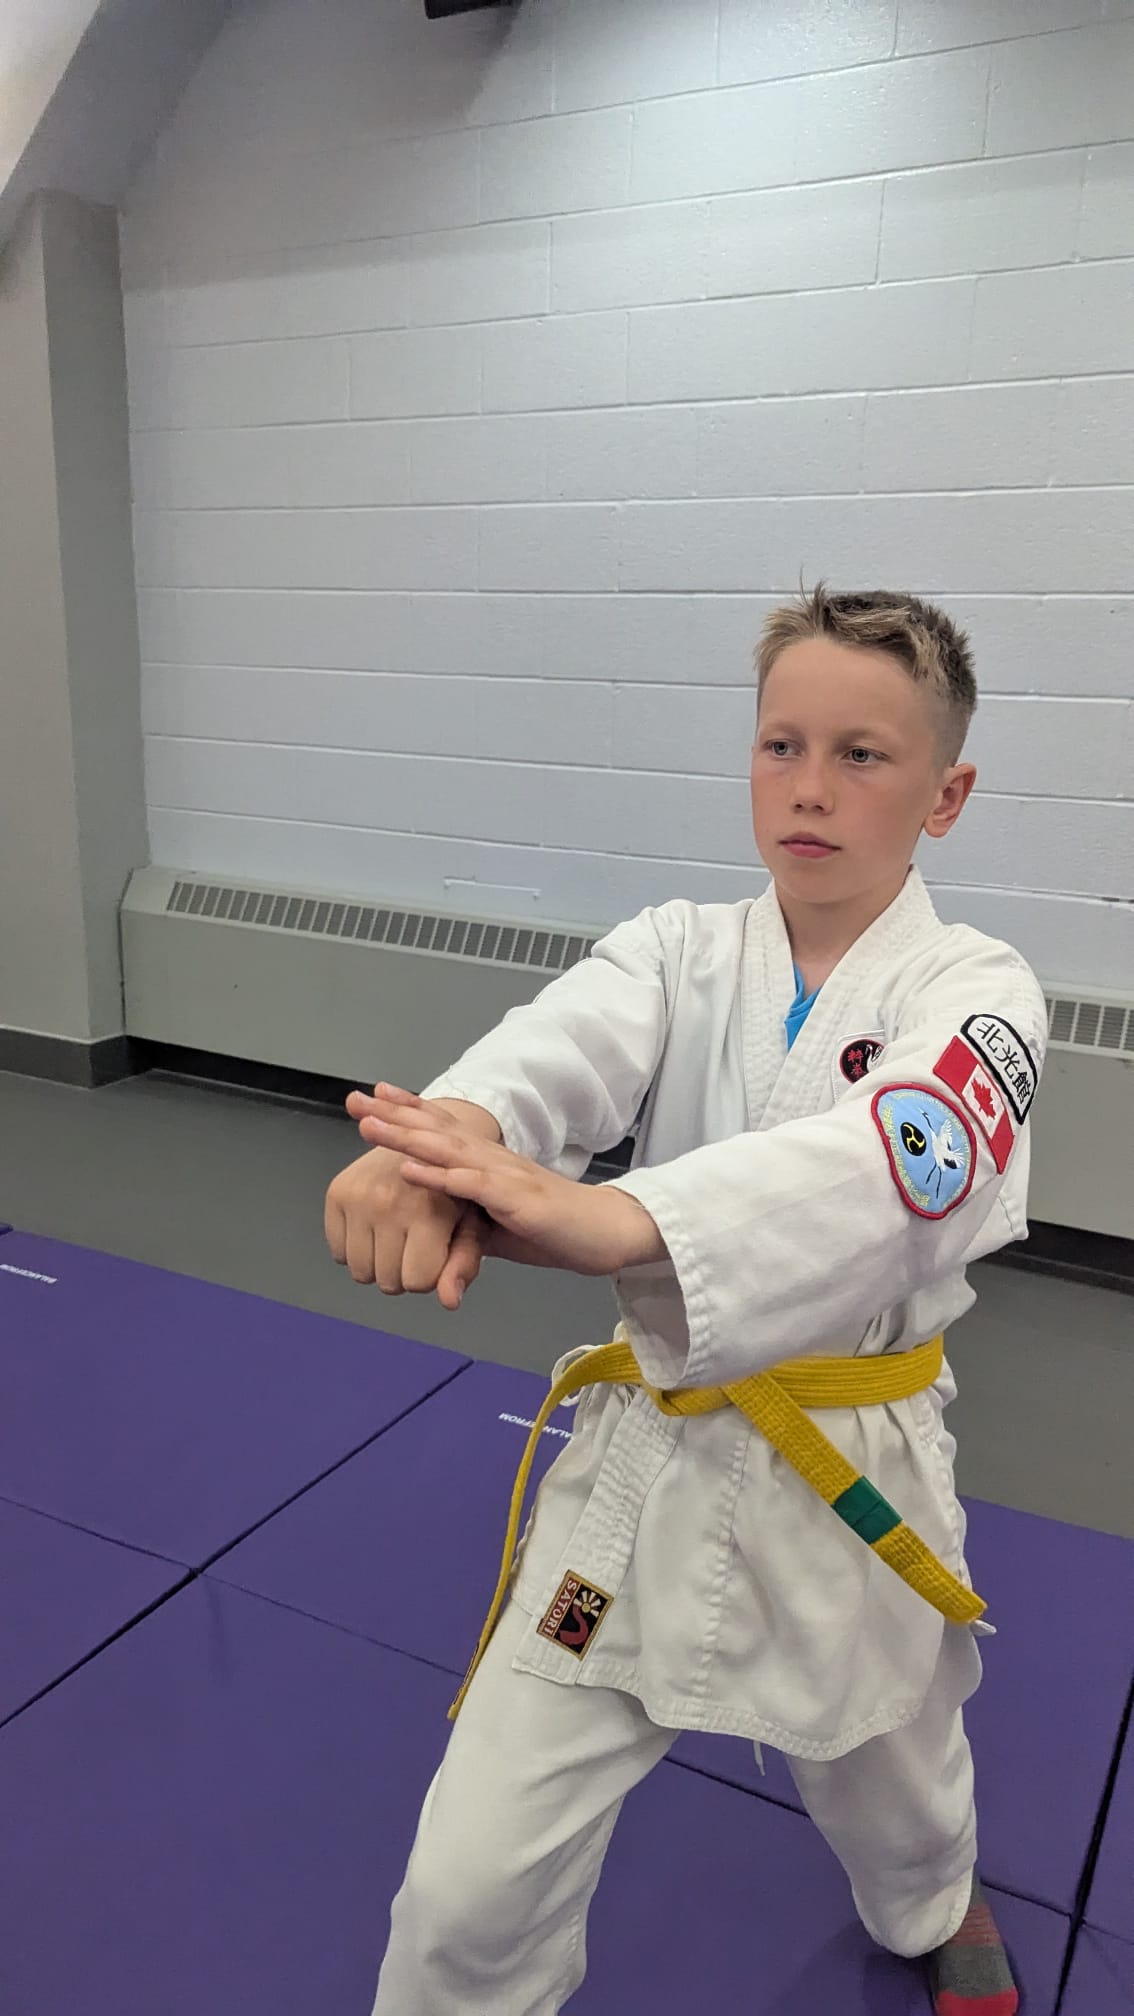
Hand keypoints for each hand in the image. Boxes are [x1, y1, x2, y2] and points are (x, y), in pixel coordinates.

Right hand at [325, 1088, 490, 1306]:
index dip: (428, 1275)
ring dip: (377, 1263)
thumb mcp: (471, 1224)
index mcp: (427, 1211)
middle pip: (388, 1281)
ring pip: (361, 1271)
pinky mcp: (336, 1194)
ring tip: (395, 1235)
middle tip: (414, 1242)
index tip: (435, 1252)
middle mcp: (388, 1203)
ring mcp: (358, 1198)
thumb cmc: (450, 1189)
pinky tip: (373, 1227)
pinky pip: (338, 1252)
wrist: (421, 1141)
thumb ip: (463, 1265)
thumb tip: (450, 1302)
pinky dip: (355, 1249)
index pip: (417, 1281)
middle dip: (403, 1271)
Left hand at [357, 1086, 665, 1275]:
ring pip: (449, 1150)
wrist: (608, 1235)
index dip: (409, 1110)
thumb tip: (435, 1233)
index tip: (374, 1095)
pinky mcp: (517, 1201)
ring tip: (370, 1125)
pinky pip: (472, 1187)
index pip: (444, 1128)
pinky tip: (409, 1172)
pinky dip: (438, 1179)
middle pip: (438, 1129)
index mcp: (489, 1162)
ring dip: (407, 1136)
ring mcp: (505, 1177)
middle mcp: (494, 1159)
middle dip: (394, 1113)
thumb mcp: (499, 1227)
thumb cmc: (557, 1229)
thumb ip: (467, 1224)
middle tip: (354, 1099)